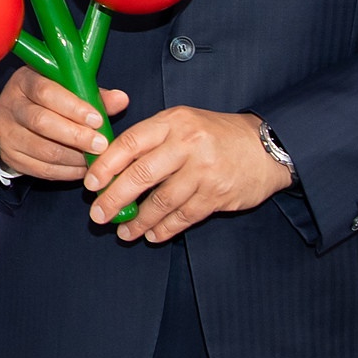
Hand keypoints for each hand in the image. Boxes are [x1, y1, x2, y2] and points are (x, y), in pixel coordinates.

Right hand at [0, 68, 129, 182]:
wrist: (16, 116)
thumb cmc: (48, 98)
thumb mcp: (66, 87)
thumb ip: (93, 94)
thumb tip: (121, 100)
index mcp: (25, 82)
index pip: (46, 92)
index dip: (73, 107)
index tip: (97, 120)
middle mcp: (11, 106)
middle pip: (42, 122)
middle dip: (76, 136)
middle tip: (101, 145)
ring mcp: (7, 133)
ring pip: (43, 150)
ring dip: (74, 158)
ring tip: (96, 159)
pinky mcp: (11, 157)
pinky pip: (42, 170)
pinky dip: (67, 172)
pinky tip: (83, 169)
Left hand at [84, 107, 291, 242]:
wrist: (266, 147)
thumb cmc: (214, 134)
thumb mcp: (181, 122)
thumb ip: (149, 139)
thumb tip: (109, 163)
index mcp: (173, 122)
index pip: (130, 142)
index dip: (106, 165)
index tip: (90, 184)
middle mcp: (187, 144)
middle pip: (141, 174)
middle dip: (114, 198)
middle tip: (98, 214)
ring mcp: (204, 171)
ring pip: (162, 201)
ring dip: (139, 220)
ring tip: (123, 231)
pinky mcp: (217, 195)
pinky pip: (184, 216)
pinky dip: (165, 229)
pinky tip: (152, 234)